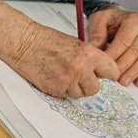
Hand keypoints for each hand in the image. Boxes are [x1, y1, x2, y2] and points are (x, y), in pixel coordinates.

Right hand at [6, 25, 120, 98]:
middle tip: (79, 76)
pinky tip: (54, 77)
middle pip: (95, 88)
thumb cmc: (46, 41)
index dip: (108, 74)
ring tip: (63, 74)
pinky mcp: (56, 89)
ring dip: (74, 88)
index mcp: (89, 54)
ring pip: (80, 94)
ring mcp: (68, 80)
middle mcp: (81, 68)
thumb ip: (90, 58)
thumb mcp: (76, 44)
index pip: (112, 71)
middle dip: (88, 84)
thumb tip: (100, 72)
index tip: (105, 76)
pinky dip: (61, 89)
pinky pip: (65, 95)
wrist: (25, 44)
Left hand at [87, 6, 137, 85]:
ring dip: (134, 73)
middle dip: (124, 66)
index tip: (105, 65)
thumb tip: (94, 49)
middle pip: (136, 51)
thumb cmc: (110, 18)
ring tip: (123, 82)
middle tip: (114, 77)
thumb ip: (97, 33)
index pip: (125, 40)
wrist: (120, 17)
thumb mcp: (100, 19)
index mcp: (135, 20)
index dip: (115, 54)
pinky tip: (137, 83)